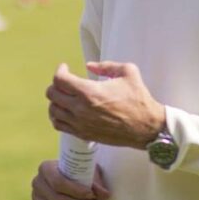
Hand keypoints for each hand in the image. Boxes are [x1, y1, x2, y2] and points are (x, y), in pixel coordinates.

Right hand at [31, 160, 109, 199]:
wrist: (66, 176)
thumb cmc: (78, 171)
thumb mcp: (87, 171)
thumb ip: (95, 183)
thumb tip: (105, 195)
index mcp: (45, 168)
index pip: (58, 183)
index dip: (76, 191)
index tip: (91, 195)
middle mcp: (37, 182)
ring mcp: (36, 197)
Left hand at [46, 62, 165, 148]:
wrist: (146, 128)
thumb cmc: (138, 100)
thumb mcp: (128, 72)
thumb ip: (106, 65)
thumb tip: (89, 66)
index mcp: (89, 92)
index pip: (59, 80)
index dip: (60, 71)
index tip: (65, 68)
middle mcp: (80, 109)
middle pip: (52, 94)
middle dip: (56, 84)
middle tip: (65, 81)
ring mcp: (80, 123)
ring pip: (53, 110)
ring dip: (55, 101)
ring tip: (64, 96)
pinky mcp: (82, 134)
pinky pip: (59, 125)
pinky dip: (57, 117)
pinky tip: (65, 111)